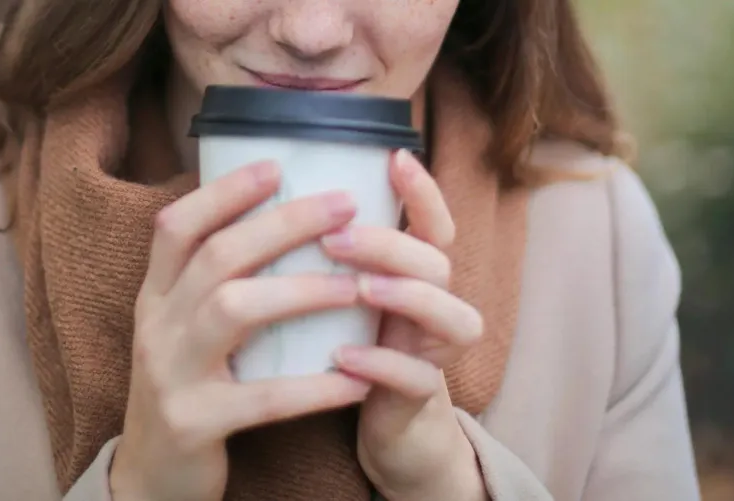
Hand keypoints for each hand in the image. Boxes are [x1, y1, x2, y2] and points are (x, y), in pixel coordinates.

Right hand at [110, 161, 370, 500]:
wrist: (153, 475)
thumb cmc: (188, 388)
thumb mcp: (184, 330)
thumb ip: (212, 286)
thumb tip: (274, 227)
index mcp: (155, 297)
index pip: (176, 226)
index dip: (224, 191)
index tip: (277, 165)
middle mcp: (156, 325)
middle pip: (217, 256)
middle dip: (283, 225)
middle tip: (345, 206)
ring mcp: (169, 374)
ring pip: (234, 310)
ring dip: (302, 291)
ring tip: (357, 286)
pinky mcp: (193, 423)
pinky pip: (261, 397)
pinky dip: (313, 387)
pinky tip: (357, 380)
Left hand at [321, 150, 487, 500]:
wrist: (381, 423)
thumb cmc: (356, 343)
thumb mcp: (346, 293)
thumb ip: (335, 254)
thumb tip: (281, 197)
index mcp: (416, 275)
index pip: (433, 223)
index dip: (422, 191)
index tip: (395, 155)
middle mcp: (435, 306)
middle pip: (437, 262)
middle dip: (391, 245)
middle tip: (337, 237)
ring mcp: (434, 352)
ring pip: (452, 317)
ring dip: (406, 297)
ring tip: (361, 289)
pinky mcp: (421, 397)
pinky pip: (416, 379)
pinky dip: (382, 365)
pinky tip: (342, 356)